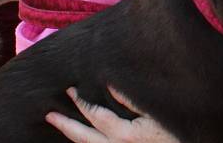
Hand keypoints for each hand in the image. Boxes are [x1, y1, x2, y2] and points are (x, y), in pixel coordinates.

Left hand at [45, 87, 179, 142]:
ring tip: (59, 124)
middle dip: (66, 124)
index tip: (71, 91)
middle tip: (50, 115)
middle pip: (83, 137)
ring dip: (72, 136)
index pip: (95, 116)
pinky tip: (81, 138)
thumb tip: (109, 85)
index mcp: (123, 134)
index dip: (82, 103)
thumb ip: (130, 101)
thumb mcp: (154, 113)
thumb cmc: (173, 133)